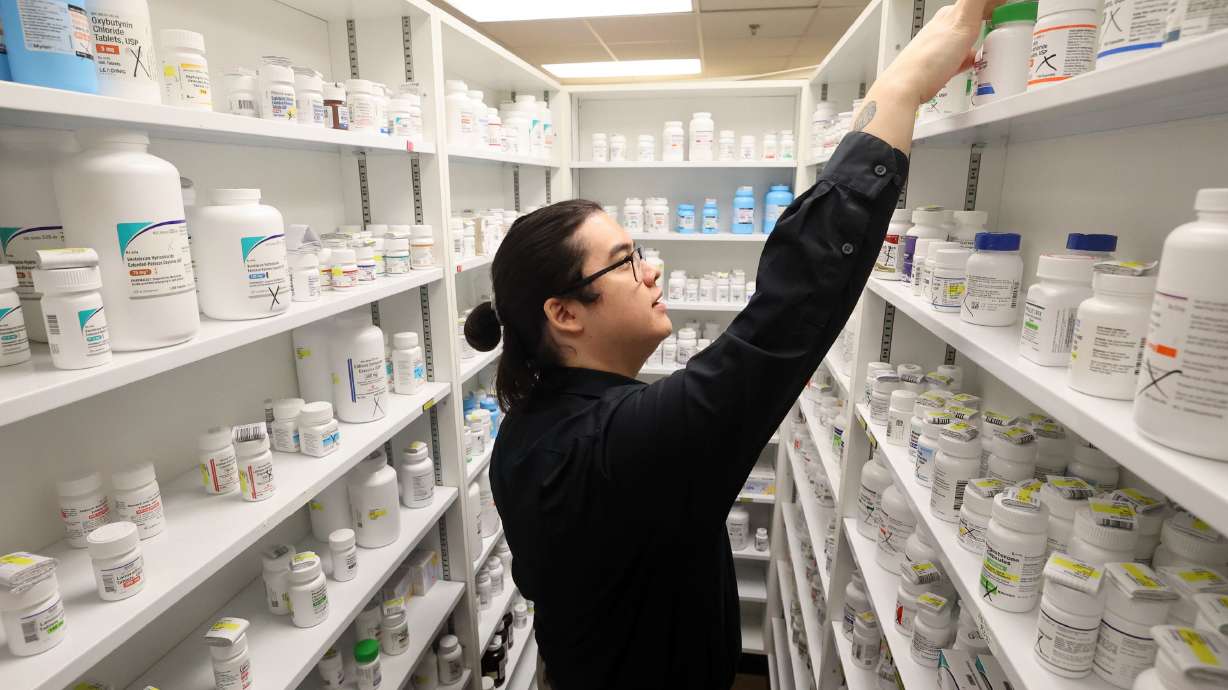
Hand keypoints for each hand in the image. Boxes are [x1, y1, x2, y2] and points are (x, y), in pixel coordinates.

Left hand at [881, 0, 1003, 103]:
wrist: (907, 87)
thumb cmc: (930, 57)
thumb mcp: (961, 21)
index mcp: (951, 14)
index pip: (980, 2)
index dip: (997, 4)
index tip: (1012, 9)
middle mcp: (946, 29)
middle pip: (975, 19)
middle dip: (992, 20)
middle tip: (1009, 24)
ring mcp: (943, 48)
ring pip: (969, 38)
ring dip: (984, 38)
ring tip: (999, 43)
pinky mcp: (942, 66)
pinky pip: (963, 58)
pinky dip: (973, 58)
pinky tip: (978, 63)